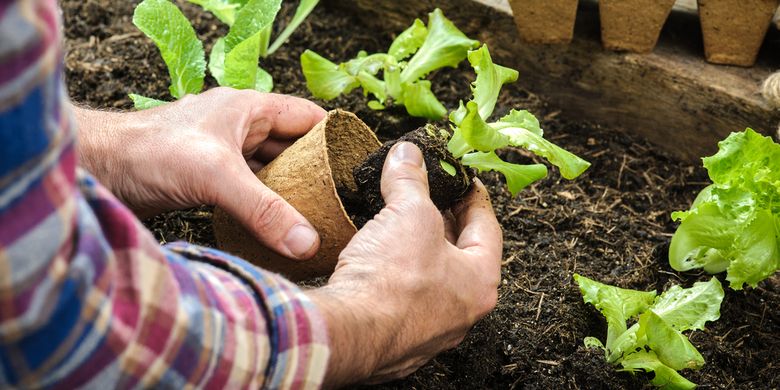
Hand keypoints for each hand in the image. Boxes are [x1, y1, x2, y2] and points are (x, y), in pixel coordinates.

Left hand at [73, 87, 325, 259]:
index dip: (334, 138)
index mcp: (248, 109)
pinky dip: (263, 206)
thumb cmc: (149, 152)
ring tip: (314, 219)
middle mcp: (238, 127)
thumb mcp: (216, 177)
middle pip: (292, 147)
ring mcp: (222, 153)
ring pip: (269, 171)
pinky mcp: (206, 178)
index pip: (307, 118)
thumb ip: (264, 210)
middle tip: (339, 203)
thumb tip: (307, 242)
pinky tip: (275, 226)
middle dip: (314, 172)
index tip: (355, 168)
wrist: (97, 169)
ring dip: (288, 192)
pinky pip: (248, 190)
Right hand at [307, 142, 502, 386]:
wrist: (349, 333)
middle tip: (429, 197)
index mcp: (480, 282)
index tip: (463, 181)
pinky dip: (394, 277)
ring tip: (398, 224)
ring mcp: (429, 332)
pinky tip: (376, 261)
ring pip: (430, 281)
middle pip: (459, 256)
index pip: (487, 228)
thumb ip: (411, 180)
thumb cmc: (392, 280)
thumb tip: (408, 155)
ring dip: (417, 251)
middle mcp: (461, 313)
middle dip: (442, 223)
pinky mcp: (396, 341)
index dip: (473, 197)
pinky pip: (402, 301)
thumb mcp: (407, 213)